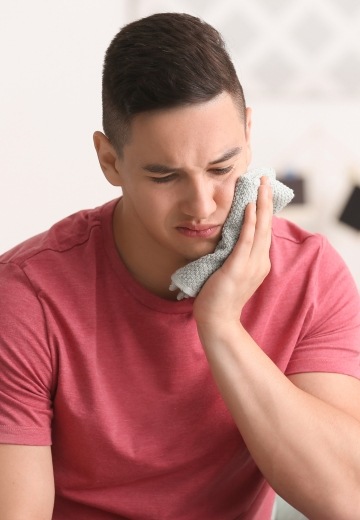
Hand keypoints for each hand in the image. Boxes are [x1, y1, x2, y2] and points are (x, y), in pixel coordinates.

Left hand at [193, 176, 272, 327]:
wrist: (217, 320)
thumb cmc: (219, 296)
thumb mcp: (231, 271)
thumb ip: (234, 255)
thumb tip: (228, 238)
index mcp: (259, 262)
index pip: (263, 231)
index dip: (264, 210)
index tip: (262, 191)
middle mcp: (260, 262)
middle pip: (266, 225)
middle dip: (266, 200)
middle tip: (265, 178)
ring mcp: (251, 265)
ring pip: (259, 229)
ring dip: (261, 205)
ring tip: (261, 185)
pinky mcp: (238, 268)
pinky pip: (245, 241)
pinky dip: (249, 223)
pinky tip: (249, 207)